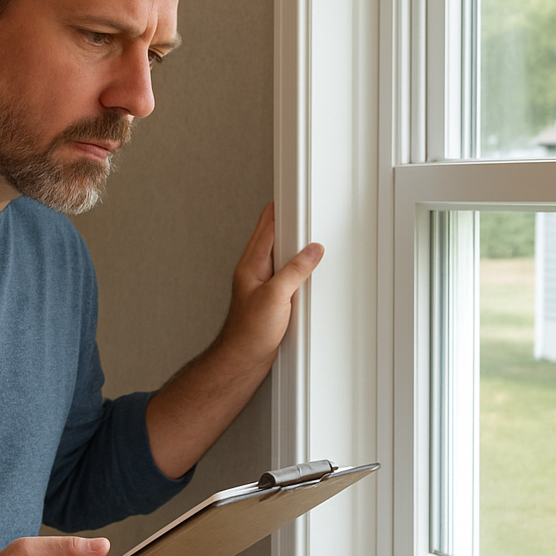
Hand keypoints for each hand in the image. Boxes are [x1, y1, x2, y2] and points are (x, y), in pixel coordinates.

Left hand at [217, 201, 323, 365]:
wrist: (243, 359)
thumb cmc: (249, 332)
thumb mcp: (276, 296)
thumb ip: (294, 271)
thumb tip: (311, 251)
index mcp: (251, 265)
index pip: (265, 229)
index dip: (276, 211)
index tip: (286, 196)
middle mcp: (254, 272)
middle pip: (270, 239)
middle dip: (283, 223)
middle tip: (297, 210)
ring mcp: (261, 285)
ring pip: (277, 257)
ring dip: (289, 246)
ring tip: (303, 236)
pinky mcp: (269, 299)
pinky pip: (283, 275)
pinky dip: (294, 267)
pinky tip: (303, 272)